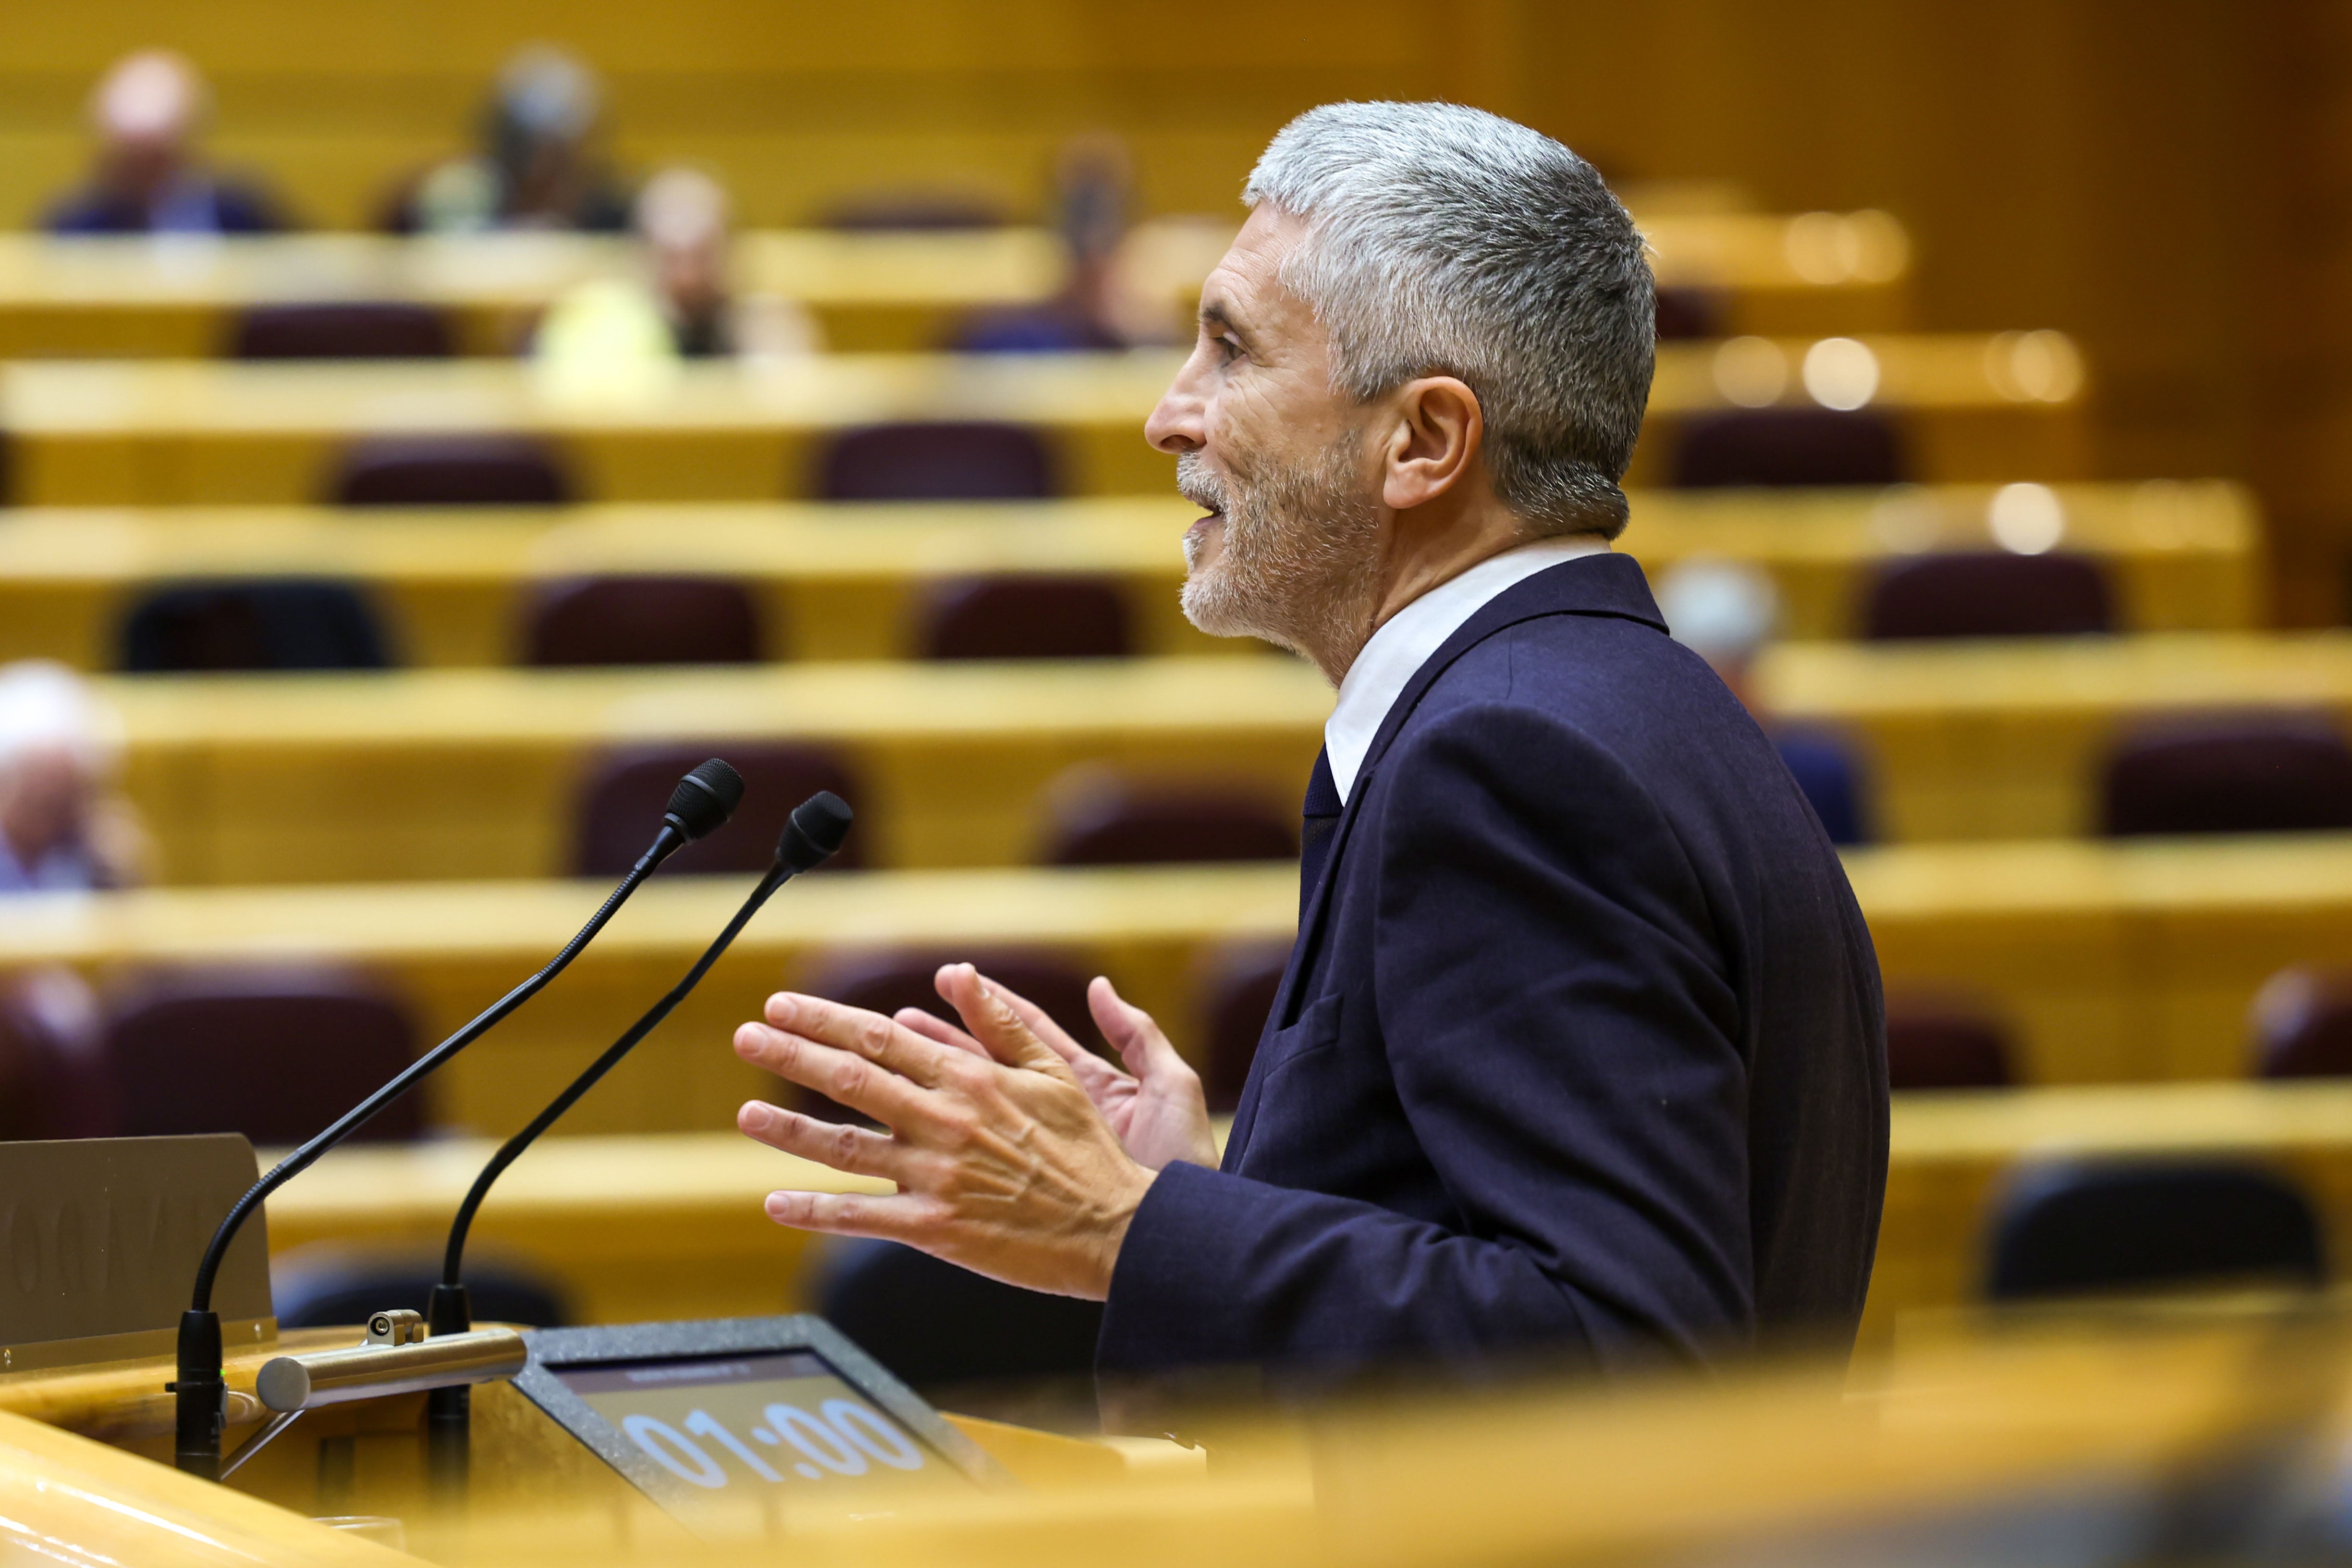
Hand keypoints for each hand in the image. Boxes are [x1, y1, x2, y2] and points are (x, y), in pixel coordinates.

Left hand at [733, 964, 1154, 1298]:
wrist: (1115, 1229)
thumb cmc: (1087, 1151)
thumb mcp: (1054, 1072)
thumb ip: (1001, 1023)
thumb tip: (959, 974)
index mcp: (971, 1079)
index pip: (881, 1038)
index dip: (825, 1020)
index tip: (783, 1005)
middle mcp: (946, 1121)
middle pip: (852, 1080)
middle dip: (792, 1054)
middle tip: (747, 1037)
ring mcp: (937, 1177)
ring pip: (846, 1147)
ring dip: (789, 1129)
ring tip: (745, 1114)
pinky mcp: (936, 1229)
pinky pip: (863, 1217)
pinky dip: (816, 1211)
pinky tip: (776, 1203)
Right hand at [894, 969, 1217, 1172]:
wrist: (1179, 1233)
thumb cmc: (1185, 1161)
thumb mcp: (1171, 1086)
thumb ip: (1136, 1033)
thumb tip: (1099, 986)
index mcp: (1086, 1086)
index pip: (1029, 1036)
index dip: (989, 1007)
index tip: (950, 979)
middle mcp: (1055, 1115)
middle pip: (992, 1069)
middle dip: (946, 1043)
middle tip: (899, 1022)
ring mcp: (1038, 1152)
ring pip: (976, 1111)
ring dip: (935, 1086)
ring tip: (887, 1061)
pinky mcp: (1026, 1191)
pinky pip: (975, 1165)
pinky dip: (942, 1148)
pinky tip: (902, 1136)